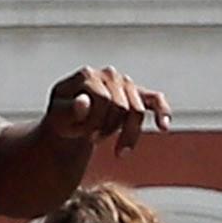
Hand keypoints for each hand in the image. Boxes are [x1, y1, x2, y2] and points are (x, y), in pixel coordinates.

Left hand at [39, 67, 170, 151]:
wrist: (71, 121)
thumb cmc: (63, 119)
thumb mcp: (58, 118)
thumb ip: (69, 110)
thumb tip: (84, 102)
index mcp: (88, 74)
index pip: (102, 100)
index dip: (95, 122)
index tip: (83, 136)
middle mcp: (109, 74)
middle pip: (121, 107)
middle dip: (109, 129)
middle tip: (94, 140)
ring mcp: (125, 83)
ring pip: (136, 111)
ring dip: (126, 135)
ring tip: (116, 149)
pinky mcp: (139, 94)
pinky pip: (156, 100)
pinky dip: (162, 112)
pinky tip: (163, 127)